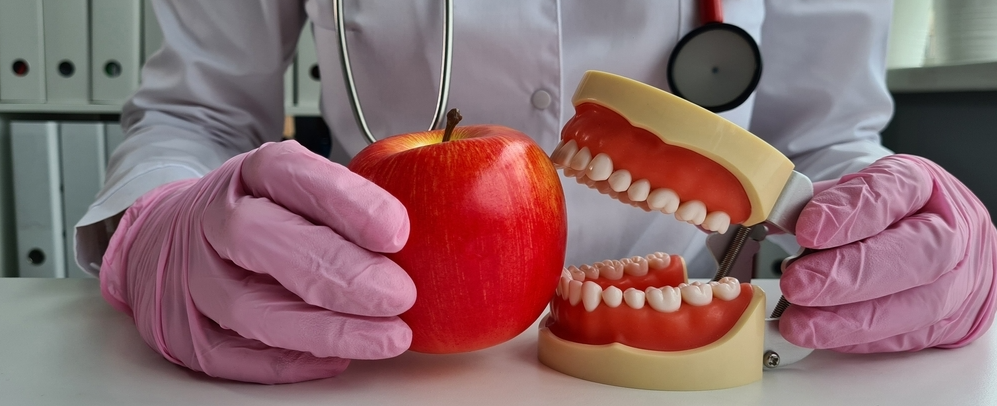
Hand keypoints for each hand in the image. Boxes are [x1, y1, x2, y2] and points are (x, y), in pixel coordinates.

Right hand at [100, 141, 414, 382]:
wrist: (173, 238)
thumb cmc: (261, 212)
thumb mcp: (302, 187)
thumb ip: (350, 207)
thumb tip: (432, 237)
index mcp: (251, 174)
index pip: (291, 174)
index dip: (345, 202)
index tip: (397, 231)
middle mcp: (214, 219)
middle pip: (261, 239)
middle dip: (338, 272)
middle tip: (399, 294)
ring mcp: (193, 276)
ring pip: (249, 307)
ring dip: (326, 329)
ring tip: (387, 336)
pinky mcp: (186, 330)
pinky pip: (237, 356)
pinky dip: (294, 360)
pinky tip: (341, 358)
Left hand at [779, 154, 995, 351]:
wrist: (938, 240)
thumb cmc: (888, 213)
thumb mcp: (851, 192)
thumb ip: (816, 203)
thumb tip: (774, 216)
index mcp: (920, 184)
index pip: (891, 192)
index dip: (848, 214)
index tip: (806, 230)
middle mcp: (947, 231)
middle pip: (909, 255)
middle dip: (846, 275)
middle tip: (796, 285)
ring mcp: (953, 281)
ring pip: (911, 306)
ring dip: (847, 320)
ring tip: (799, 322)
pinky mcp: (946, 323)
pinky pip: (904, 337)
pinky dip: (857, 339)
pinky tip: (822, 334)